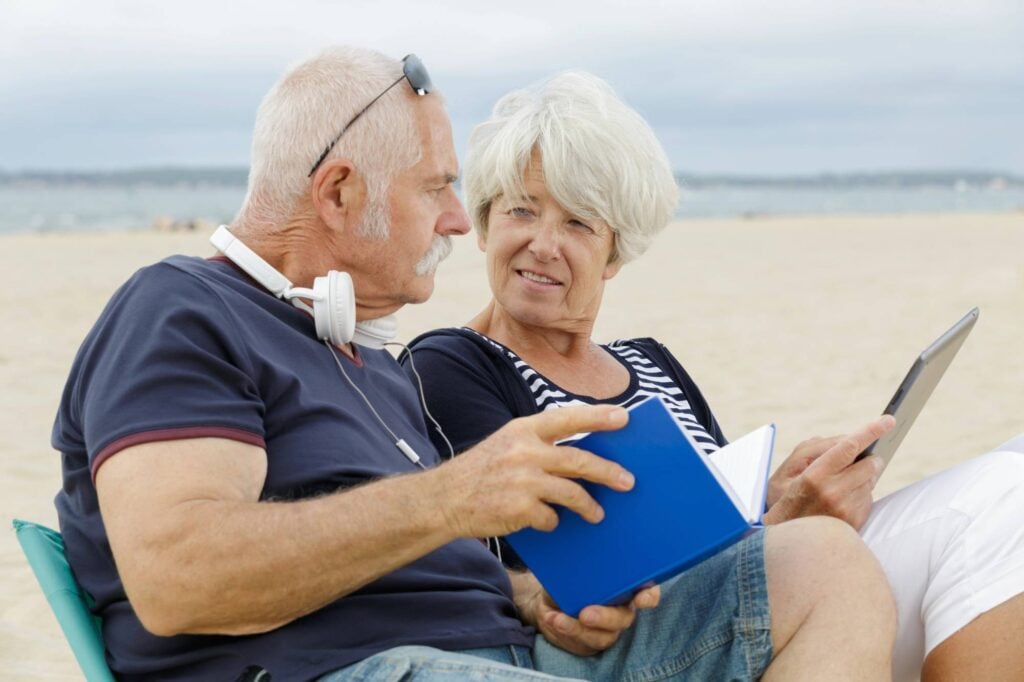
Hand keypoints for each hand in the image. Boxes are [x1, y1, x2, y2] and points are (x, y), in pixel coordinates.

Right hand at [429, 404, 634, 538]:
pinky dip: (552, 521)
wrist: (445, 498)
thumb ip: (540, 444)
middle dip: (607, 472)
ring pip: (572, 493)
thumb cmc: (482, 471)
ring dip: (589, 506)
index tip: (624, 417)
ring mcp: (522, 481)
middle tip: (627, 482)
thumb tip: (583, 455)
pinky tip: (546, 521)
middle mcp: (524, 451)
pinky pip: (551, 518)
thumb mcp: (508, 443)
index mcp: (523, 430)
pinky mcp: (519, 509)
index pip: (568, 418)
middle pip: (579, 461)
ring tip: (597, 514)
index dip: (598, 417)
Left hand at [511, 570, 659, 654]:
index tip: (642, 599)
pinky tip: (553, 619)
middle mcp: (621, 608)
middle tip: (585, 614)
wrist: (552, 598)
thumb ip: (584, 561)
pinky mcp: (592, 640)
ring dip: (579, 629)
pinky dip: (566, 630)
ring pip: (603, 635)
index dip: (649, 595)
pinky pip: (584, 641)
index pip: (647, 590)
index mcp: (626, 586)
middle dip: (605, 617)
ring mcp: (608, 628)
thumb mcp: (577, 564)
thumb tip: (578, 546)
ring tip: (558, 619)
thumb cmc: (573, 576)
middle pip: (623, 617)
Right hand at [763, 416, 893, 529]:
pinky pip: (868, 498)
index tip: (888, 420)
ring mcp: (845, 510)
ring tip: (840, 486)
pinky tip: (842, 501)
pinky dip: (859, 494)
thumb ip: (817, 448)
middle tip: (865, 457)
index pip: (848, 447)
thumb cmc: (786, 497)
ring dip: (862, 478)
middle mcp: (832, 493)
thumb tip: (850, 441)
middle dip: (870, 458)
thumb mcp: (790, 469)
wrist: (785, 539)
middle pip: (868, 465)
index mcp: (814, 476)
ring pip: (870, 482)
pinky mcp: (855, 523)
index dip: (870, 431)